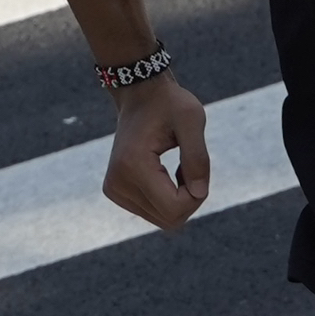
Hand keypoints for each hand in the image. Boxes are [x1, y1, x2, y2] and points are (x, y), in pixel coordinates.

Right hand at [103, 73, 210, 230]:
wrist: (141, 95)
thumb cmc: (169, 104)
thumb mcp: (192, 120)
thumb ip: (198, 158)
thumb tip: (200, 194)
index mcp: (133, 166)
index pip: (175, 208)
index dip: (197, 194)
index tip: (197, 167)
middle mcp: (117, 183)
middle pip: (170, 220)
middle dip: (189, 199)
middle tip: (190, 167)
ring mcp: (114, 190)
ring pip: (163, 220)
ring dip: (179, 199)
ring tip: (176, 168)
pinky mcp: (115, 192)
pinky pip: (154, 213)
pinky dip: (167, 199)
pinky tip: (164, 174)